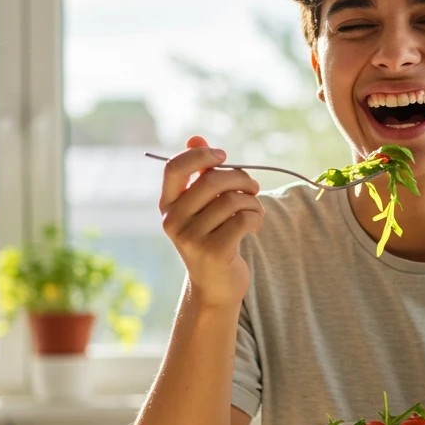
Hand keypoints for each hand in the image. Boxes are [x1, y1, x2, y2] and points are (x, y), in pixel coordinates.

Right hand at [159, 135, 264, 308]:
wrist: (216, 287)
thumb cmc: (212, 238)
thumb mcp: (202, 207)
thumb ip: (199, 174)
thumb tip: (195, 137)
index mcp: (167, 206)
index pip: (175, 168)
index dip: (200, 155)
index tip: (223, 156)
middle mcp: (173, 221)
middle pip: (211, 181)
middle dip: (240, 178)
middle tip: (253, 187)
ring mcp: (191, 238)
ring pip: (232, 200)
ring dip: (253, 201)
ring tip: (255, 210)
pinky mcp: (214, 252)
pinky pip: (244, 218)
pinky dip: (256, 217)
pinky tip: (255, 226)